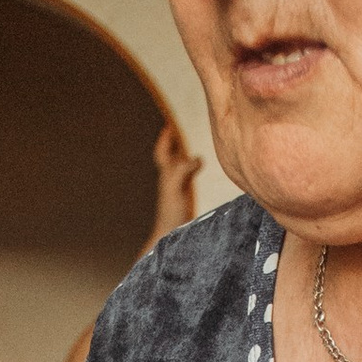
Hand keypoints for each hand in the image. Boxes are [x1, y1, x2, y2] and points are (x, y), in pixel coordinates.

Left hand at [150, 118, 201, 233]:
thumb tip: (196, 158)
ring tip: (191, 144)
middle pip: (170, 156)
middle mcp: (170, 179)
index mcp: (166, 174)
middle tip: (182, 130)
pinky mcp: (184, 197)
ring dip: (183, 154)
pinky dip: (191, 168)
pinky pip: (187, 176)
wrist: (169, 237)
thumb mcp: (175, 189)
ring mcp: (177, 188)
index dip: (165, 138)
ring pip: (179, 166)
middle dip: (174, 143)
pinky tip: (198, 169)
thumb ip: (183, 171)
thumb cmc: (170, 214)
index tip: (169, 125)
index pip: (163, 152)